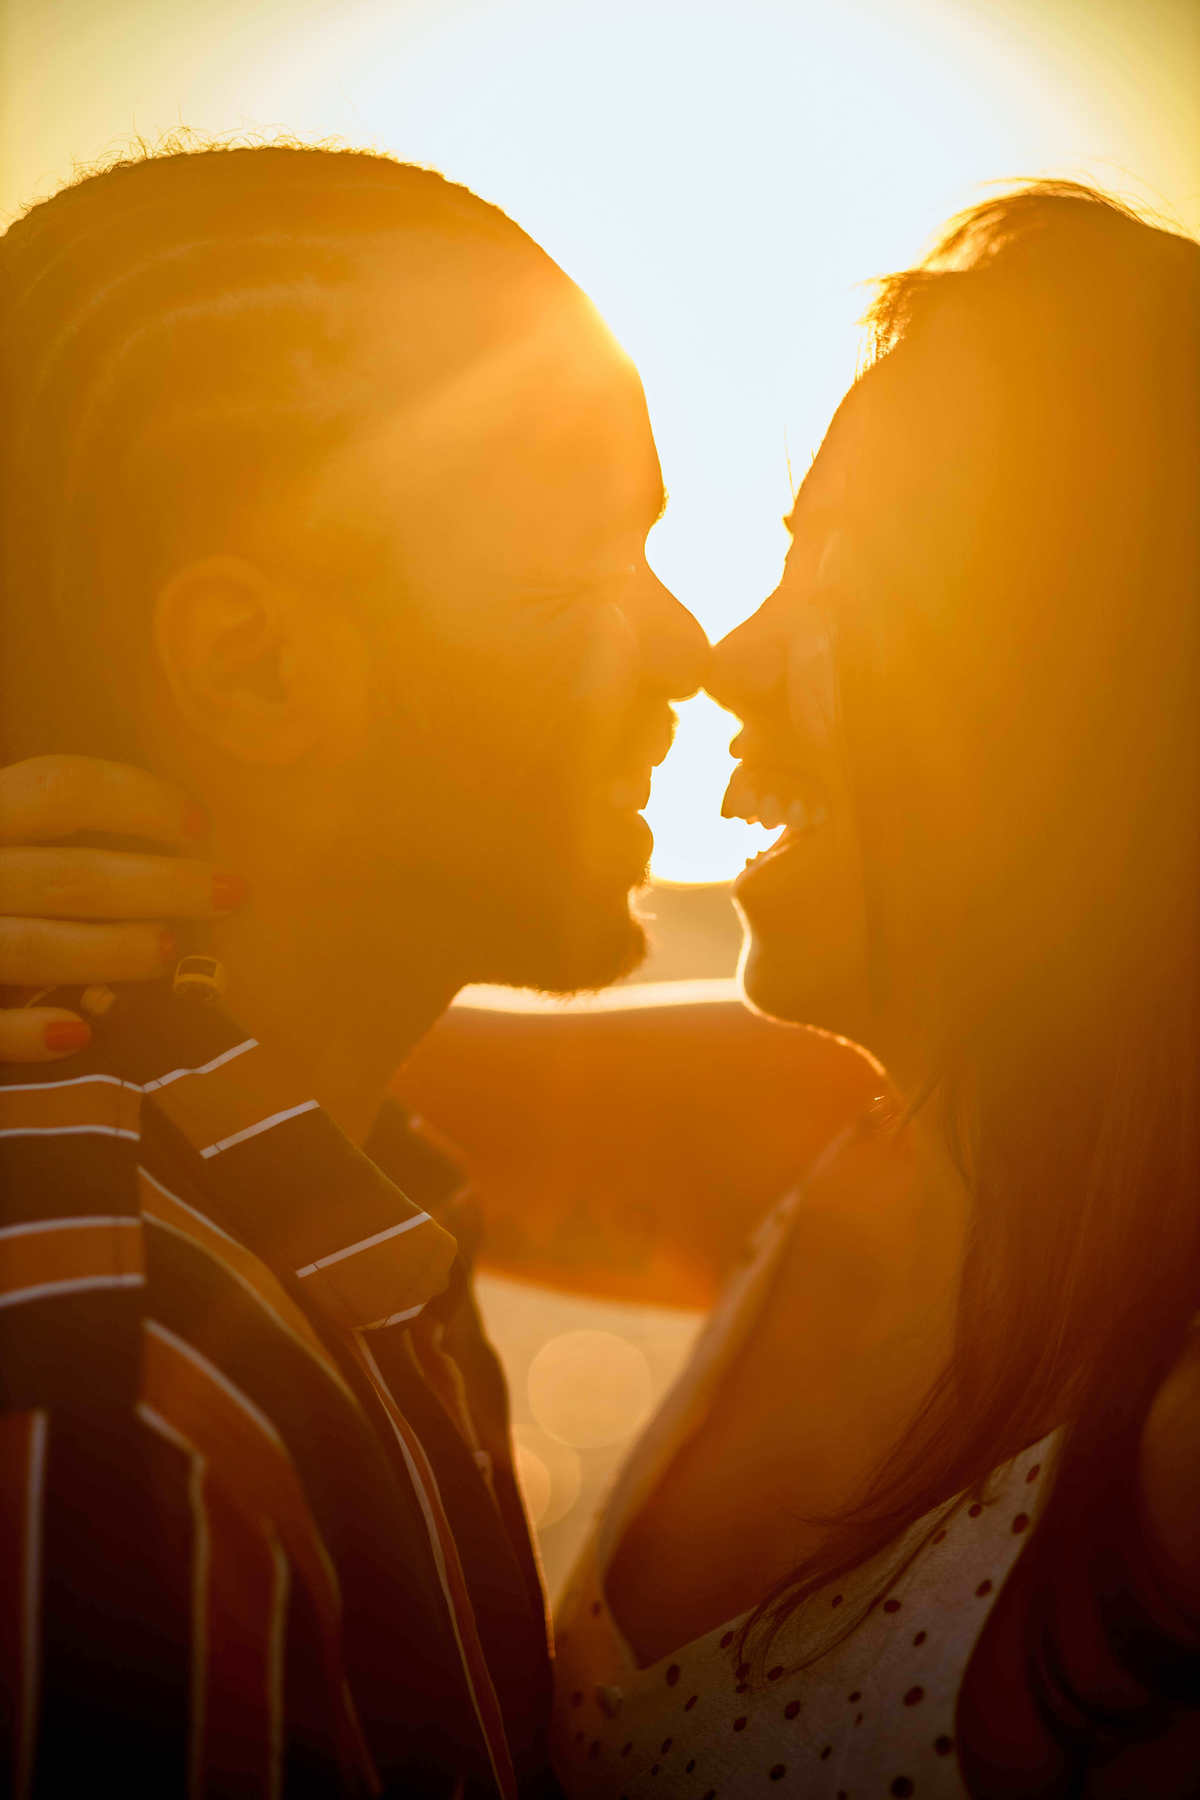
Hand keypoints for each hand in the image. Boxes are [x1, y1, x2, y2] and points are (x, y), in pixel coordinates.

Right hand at [0, 757, 243, 1062]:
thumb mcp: (1, 838)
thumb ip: (42, 830)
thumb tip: (174, 833)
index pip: (61, 788)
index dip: (138, 800)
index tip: (198, 825)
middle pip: (72, 875)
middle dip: (163, 885)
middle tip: (231, 892)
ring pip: (36, 948)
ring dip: (112, 953)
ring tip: (169, 951)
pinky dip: (30, 1034)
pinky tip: (82, 1031)